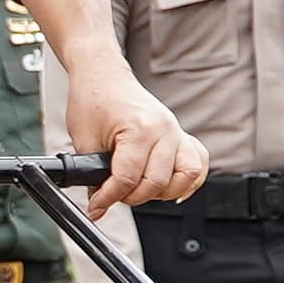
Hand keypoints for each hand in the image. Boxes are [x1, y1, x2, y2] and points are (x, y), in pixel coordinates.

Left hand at [62, 54, 204, 214]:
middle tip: (114, 194)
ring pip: (188, 175)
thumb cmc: (93, 100)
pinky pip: (198, 162)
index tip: (96, 206)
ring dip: (164, 191)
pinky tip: (171, 188)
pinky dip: (189, 180)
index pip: (128, 178)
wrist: (103, 76)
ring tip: (141, 190)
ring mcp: (175, 130)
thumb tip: (99, 203)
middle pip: (157, 182)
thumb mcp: (84, 140)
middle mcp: (164, 129)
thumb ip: (93, 175)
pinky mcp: (179, 134)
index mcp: (140, 128)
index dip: (108, 198)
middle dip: (132, 197)